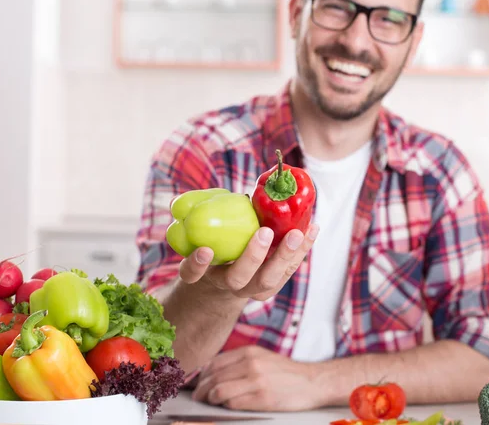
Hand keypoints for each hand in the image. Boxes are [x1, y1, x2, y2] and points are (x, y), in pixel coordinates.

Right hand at [178, 224, 318, 300]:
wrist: (227, 283)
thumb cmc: (215, 249)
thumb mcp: (200, 238)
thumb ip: (194, 218)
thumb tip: (175, 201)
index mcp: (205, 274)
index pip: (193, 274)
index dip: (198, 265)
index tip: (205, 250)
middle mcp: (230, 284)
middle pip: (239, 278)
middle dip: (252, 257)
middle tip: (263, 233)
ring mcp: (254, 287)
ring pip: (269, 279)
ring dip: (285, 255)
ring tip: (296, 232)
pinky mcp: (276, 282)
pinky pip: (290, 269)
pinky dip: (302, 248)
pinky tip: (313, 228)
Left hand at [191, 345, 322, 411]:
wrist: (311, 382)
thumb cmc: (285, 372)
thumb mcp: (261, 357)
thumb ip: (239, 361)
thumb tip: (213, 371)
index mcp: (249, 352)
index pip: (214, 363)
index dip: (202, 376)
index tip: (199, 384)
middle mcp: (251, 364)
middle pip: (213, 377)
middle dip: (201, 390)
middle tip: (198, 397)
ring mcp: (256, 381)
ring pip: (219, 391)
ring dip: (211, 399)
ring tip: (210, 403)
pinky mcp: (262, 398)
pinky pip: (233, 403)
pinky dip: (226, 406)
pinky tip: (228, 406)